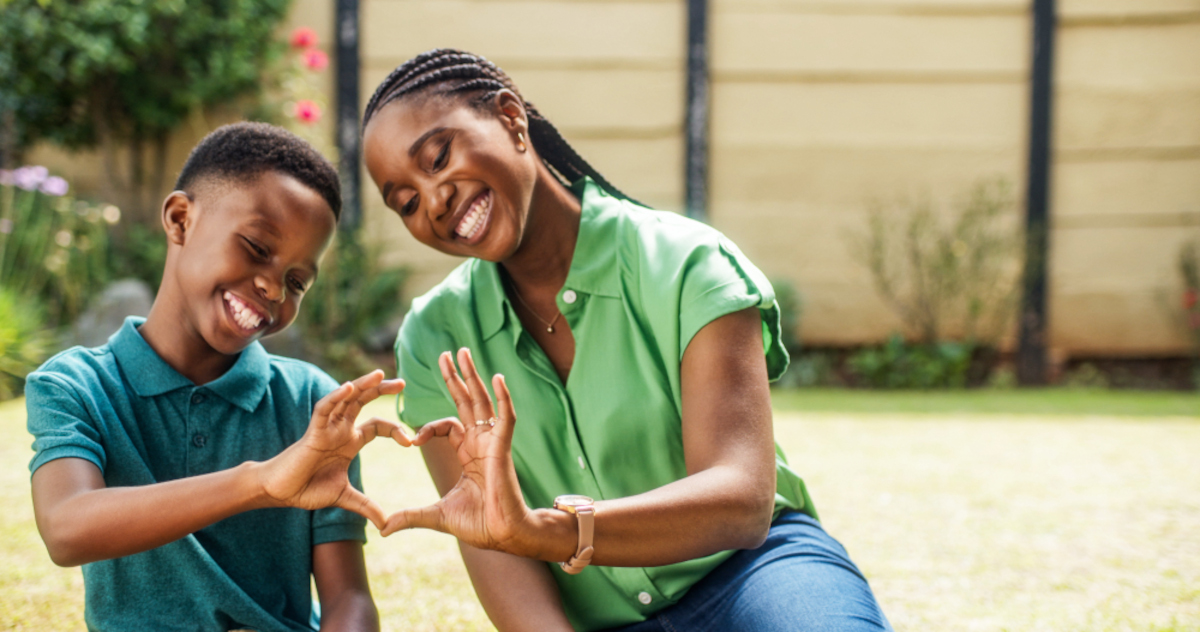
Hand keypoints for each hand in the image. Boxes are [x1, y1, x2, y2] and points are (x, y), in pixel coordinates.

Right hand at [257, 370, 408, 528]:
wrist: (280, 492)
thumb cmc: (307, 489)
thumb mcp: (344, 498)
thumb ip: (366, 507)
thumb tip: (386, 526)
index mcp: (350, 441)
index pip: (378, 426)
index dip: (395, 430)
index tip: (410, 442)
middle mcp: (341, 429)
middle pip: (364, 402)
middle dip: (382, 390)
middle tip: (403, 383)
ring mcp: (327, 428)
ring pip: (346, 398)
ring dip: (362, 385)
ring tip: (380, 375)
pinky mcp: (313, 431)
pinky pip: (324, 409)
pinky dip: (335, 397)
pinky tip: (348, 387)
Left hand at [380, 348, 532, 554]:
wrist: (501, 535)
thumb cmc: (478, 524)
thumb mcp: (436, 515)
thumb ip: (410, 516)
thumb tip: (384, 529)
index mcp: (467, 453)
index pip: (448, 425)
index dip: (428, 427)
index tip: (411, 440)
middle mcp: (480, 442)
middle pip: (466, 402)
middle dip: (455, 378)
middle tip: (446, 354)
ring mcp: (493, 442)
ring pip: (483, 401)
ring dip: (473, 376)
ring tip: (463, 352)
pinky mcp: (503, 447)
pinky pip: (505, 417)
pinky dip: (503, 397)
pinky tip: (497, 377)